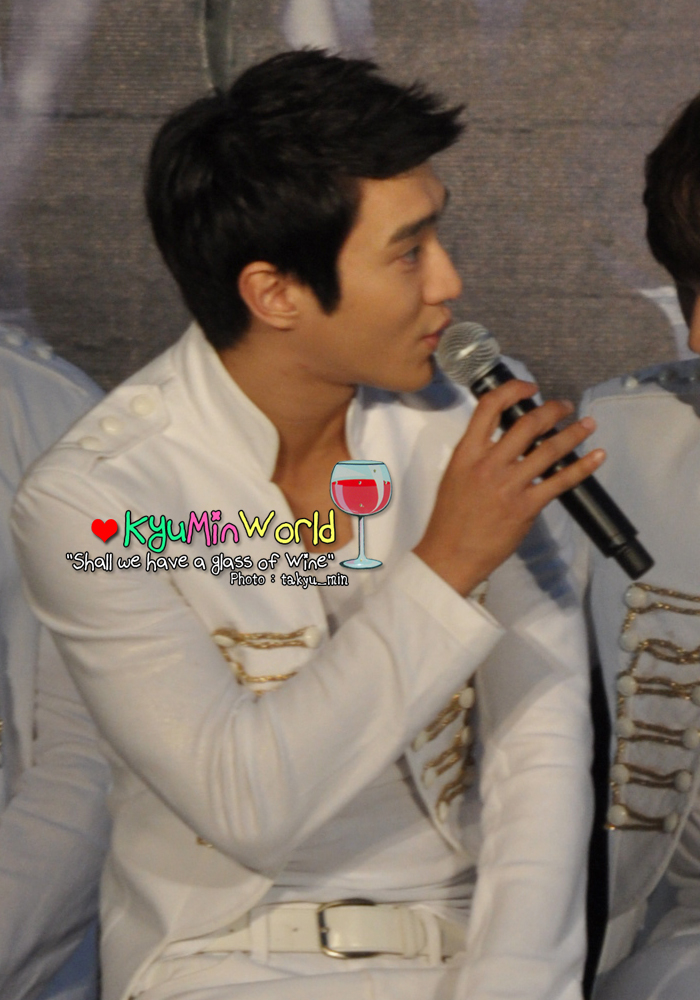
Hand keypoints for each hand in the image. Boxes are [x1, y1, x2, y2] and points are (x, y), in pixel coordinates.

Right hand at [413, 380, 603, 595]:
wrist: (450, 554)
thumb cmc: (450, 518)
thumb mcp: (455, 475)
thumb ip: (478, 454)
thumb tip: (505, 441)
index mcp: (467, 453)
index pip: (489, 407)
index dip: (513, 391)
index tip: (529, 389)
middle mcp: (489, 464)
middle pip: (527, 424)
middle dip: (552, 410)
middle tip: (565, 407)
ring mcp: (509, 485)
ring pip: (549, 449)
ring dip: (573, 433)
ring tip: (587, 425)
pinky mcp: (526, 506)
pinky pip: (560, 481)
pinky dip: (582, 467)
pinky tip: (597, 457)